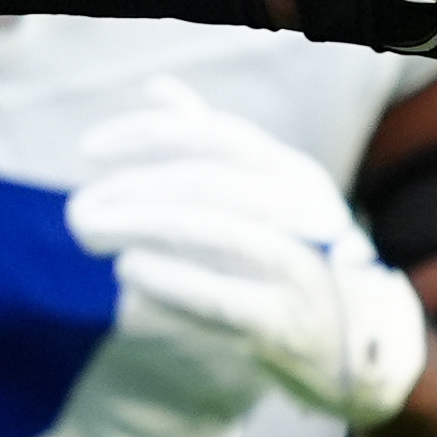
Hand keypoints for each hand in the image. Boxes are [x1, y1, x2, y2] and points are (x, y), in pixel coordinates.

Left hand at [67, 99, 429, 426]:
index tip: (88, 149)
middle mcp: (305, 213)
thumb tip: (158, 89)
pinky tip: (128, 270)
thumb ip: (211, 146)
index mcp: (294, 174)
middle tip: (77, 209)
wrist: (358, 347)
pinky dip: (170, 279)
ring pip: (217, 231)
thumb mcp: (263, 197)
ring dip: (144, 227)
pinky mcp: (285, 323)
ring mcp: (300, 267)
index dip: (148, 135)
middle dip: (135, 189)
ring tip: (92, 233)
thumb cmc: (294, 260)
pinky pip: (220, 296)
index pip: (217, 136)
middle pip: (211, 182)